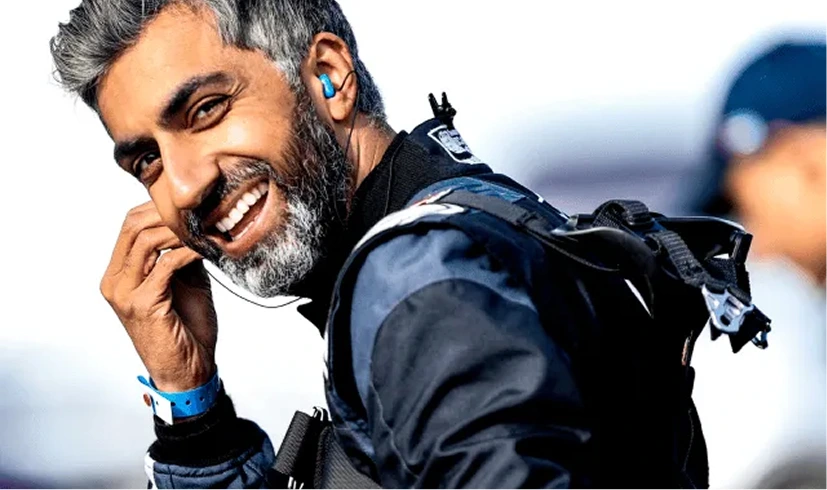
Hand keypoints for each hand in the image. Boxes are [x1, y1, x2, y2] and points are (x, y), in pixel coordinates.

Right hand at [101, 201, 217, 392]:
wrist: (188, 371)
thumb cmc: (187, 329)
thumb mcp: (185, 281)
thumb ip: (181, 253)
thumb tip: (198, 222)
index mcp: (120, 274)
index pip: (130, 225)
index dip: (158, 207)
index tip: (191, 201)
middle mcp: (114, 281)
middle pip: (132, 226)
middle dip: (167, 212)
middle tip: (200, 208)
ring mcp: (124, 293)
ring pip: (146, 240)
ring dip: (179, 229)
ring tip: (206, 226)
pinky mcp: (142, 304)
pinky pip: (166, 264)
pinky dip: (188, 251)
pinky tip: (207, 249)